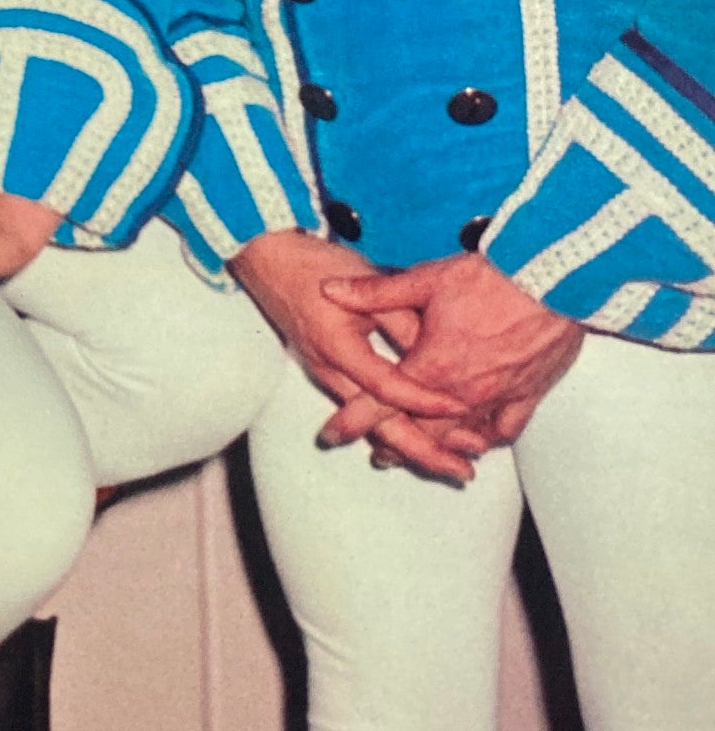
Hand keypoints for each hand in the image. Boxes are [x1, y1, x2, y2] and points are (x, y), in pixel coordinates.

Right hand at [229, 229, 475, 482]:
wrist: (268, 258)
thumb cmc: (316, 266)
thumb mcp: (366, 285)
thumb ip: (402, 320)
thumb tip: (441, 356)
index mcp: (339, 349)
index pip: (387, 388)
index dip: (425, 401)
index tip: (461, 408)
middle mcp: (331, 371)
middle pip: (378, 427)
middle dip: (423, 452)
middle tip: (463, 472)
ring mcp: (328, 376)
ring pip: (372, 425)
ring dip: (413, 447)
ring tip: (451, 464)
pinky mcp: (331, 373)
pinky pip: (364, 413)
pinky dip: (394, 429)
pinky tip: (418, 438)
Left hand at [319, 254, 584, 454]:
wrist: (556, 281)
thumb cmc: (492, 278)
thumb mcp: (426, 279)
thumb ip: (374, 292)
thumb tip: (329, 290)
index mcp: (433, 366)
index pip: (381, 402)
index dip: (353, 420)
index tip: (331, 435)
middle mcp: (464, 392)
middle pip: (422, 430)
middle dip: (397, 443)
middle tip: (378, 452)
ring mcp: (499, 396)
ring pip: (460, 436)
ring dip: (438, 448)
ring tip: (421, 456)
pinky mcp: (530, 393)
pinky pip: (504, 429)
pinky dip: (487, 438)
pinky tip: (479, 442)